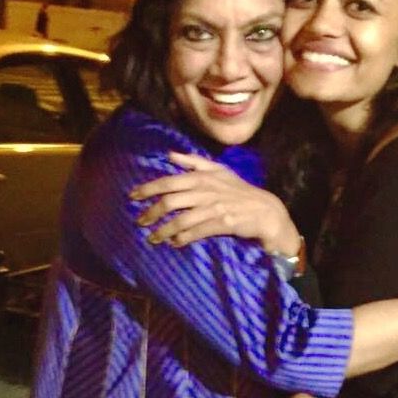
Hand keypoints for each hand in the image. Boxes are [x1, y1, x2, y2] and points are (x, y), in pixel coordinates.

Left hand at [130, 152, 300, 253]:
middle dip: (151, 212)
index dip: (148, 189)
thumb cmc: (239, 190)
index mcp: (202, 177)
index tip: (132, 196)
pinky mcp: (222, 223)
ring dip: (163, 230)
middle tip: (140, 221)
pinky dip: (182, 238)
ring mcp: (214, 208)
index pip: (169, 181)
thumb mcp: (219, 170)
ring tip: (152, 238)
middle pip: (170, 201)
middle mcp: (206, 191)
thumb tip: (170, 154)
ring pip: (181, 220)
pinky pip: (196, 232)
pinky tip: (174, 243)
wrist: (264, 210)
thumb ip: (193, 162)